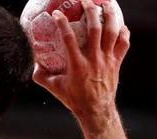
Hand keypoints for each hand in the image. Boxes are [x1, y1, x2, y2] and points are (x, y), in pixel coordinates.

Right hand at [33, 0, 129, 131]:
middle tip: (86, 1)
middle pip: (95, 29)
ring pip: (112, 32)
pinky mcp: (116, 62)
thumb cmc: (73, 99)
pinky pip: (123, 43)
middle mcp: (93, 59)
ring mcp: (107, 60)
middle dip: (91, 11)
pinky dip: (123, 32)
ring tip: (106, 4)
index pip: (69, 38)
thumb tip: (33, 64)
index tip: (56, 14)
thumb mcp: (54, 88)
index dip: (62, 23)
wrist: (95, 110)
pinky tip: (120, 25)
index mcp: (77, 64)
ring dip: (110, 15)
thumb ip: (42, 75)